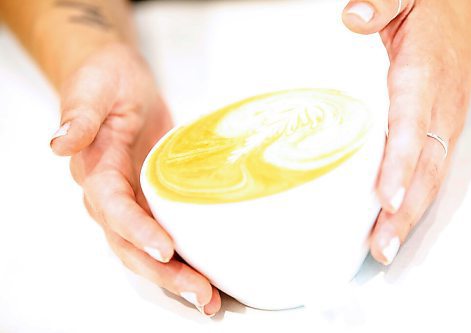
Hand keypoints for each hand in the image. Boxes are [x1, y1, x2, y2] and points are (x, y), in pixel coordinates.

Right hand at [50, 43, 220, 316]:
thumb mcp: (93, 89)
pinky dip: (185, 257)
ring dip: (176, 277)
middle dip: (163, 272)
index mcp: (96, 171)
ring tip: (209, 297)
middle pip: (131, 244)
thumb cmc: (105, 80)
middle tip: (199, 291)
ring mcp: (133, 201)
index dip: (136, 230)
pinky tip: (208, 273)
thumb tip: (59, 143)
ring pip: (147, 249)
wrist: (119, 81)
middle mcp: (111, 196)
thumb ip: (79, 116)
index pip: (113, 208)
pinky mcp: (154, 199)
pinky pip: (165, 233)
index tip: (164, 248)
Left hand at [342, 0, 470, 263]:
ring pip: (429, 177)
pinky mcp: (441, 129)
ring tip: (384, 247)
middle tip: (380, 246)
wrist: (465, 9)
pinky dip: (414, 200)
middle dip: (403, 211)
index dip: (400, 164)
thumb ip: (381, 4)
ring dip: (408, 215)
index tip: (386, 197)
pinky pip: (430, 170)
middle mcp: (437, 106)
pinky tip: (395, 220)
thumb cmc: (433, 7)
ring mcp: (443, 122)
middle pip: (423, 167)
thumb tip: (353, 17)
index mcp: (422, 75)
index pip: (412, 127)